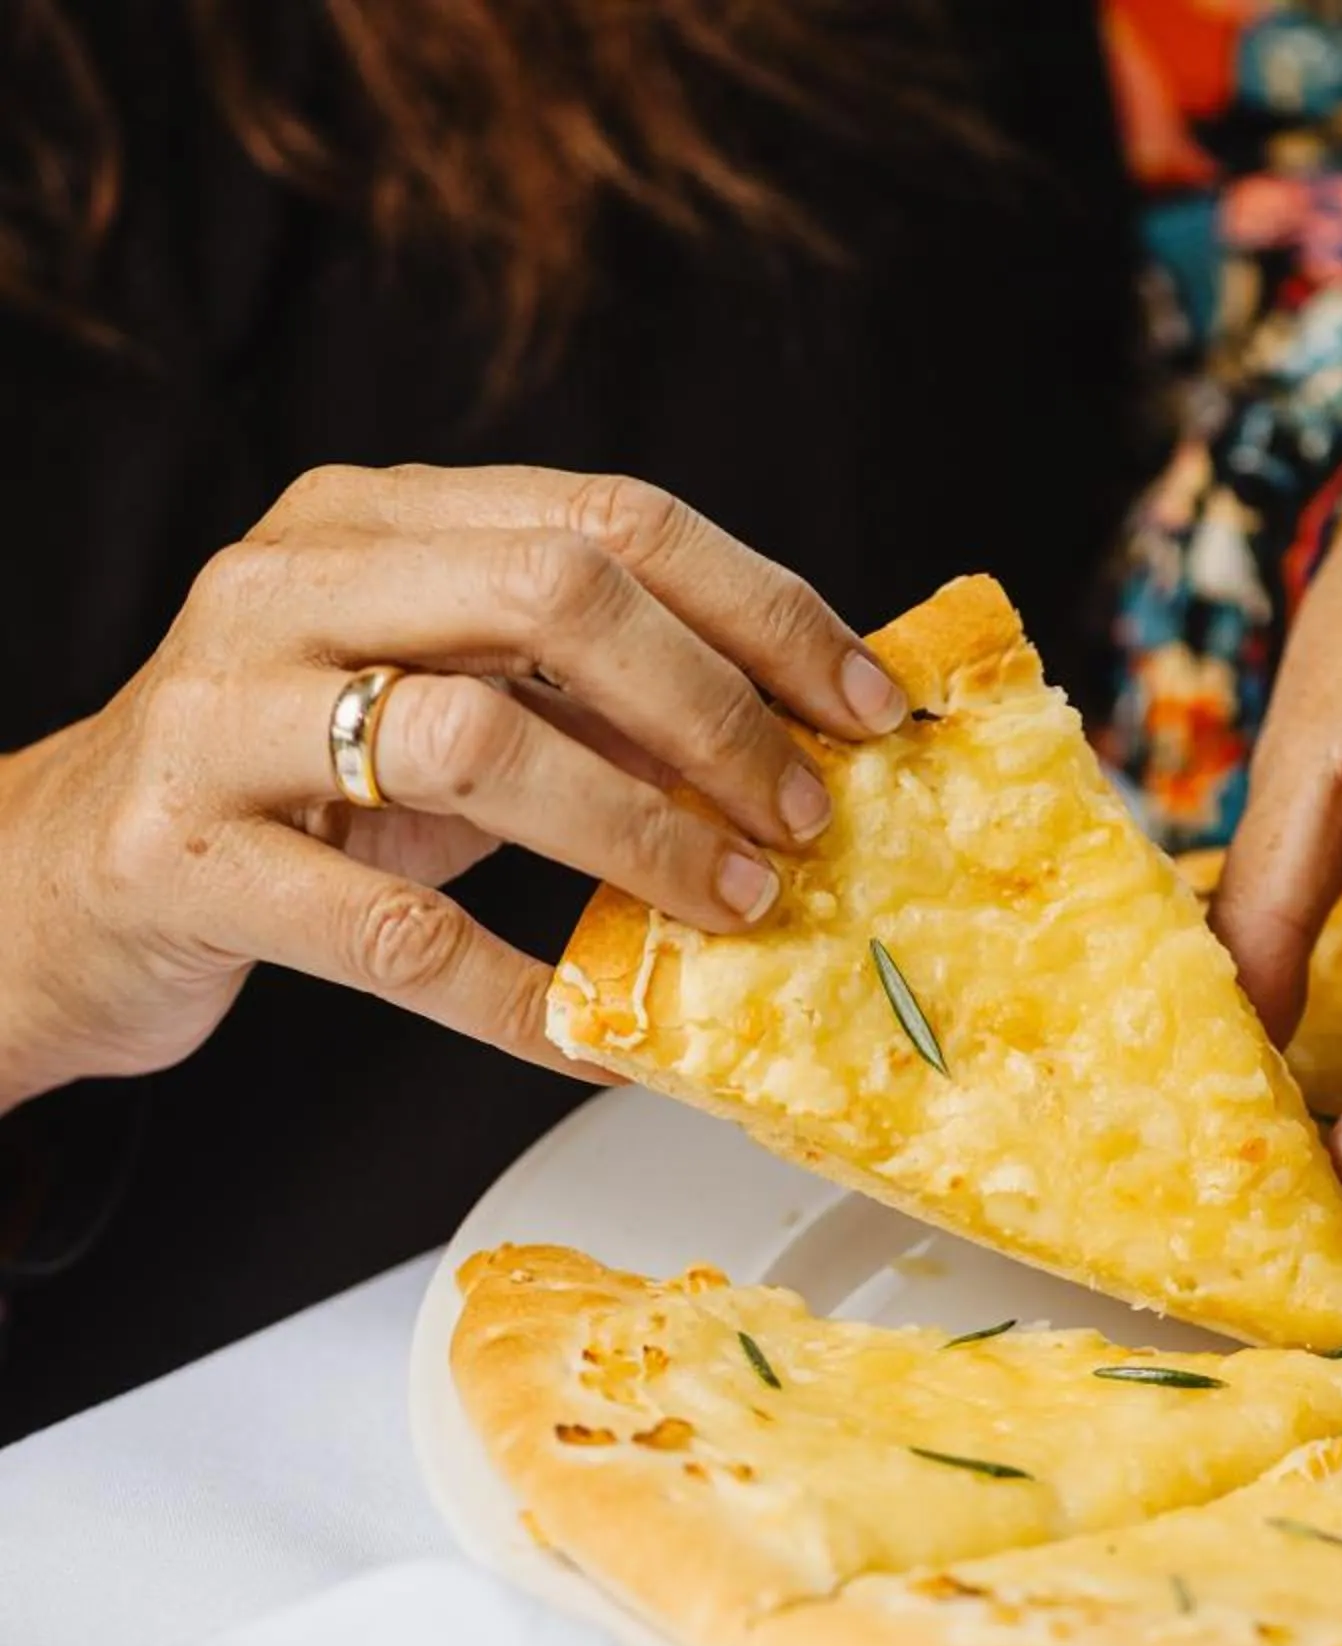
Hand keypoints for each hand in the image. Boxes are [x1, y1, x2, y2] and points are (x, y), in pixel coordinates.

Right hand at [0, 464, 906, 1112]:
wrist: (57, 886)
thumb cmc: (281, 799)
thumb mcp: (434, 713)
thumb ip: (579, 700)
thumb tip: (787, 735)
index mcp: (371, 517)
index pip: (606, 514)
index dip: (760, 608)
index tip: (865, 704)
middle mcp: (289, 585)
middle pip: (550, 591)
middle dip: (711, 709)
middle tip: (802, 815)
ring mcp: (224, 716)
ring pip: (472, 740)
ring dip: (635, 833)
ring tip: (730, 907)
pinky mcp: (189, 859)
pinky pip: (392, 937)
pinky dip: (520, 998)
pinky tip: (602, 1039)